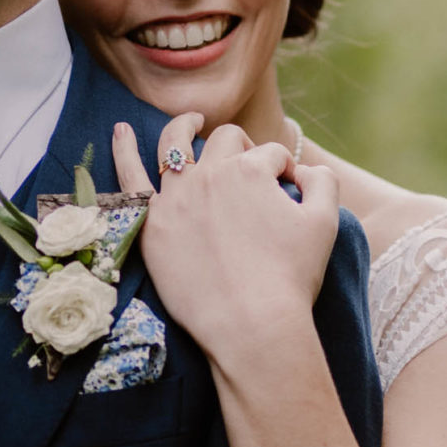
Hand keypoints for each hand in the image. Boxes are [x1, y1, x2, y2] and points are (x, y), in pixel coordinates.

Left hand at [114, 117, 338, 378]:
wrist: (251, 325)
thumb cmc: (291, 277)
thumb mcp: (325, 223)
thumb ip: (322, 182)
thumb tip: (304, 171)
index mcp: (251, 169)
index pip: (271, 155)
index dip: (284, 171)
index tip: (288, 193)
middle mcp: (210, 173)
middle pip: (226, 140)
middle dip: (243, 147)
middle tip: (250, 168)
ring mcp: (176, 196)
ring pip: (175, 143)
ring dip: (185, 126)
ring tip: (191, 121)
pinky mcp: (152, 223)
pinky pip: (130, 177)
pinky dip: (124, 149)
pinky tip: (121, 131)